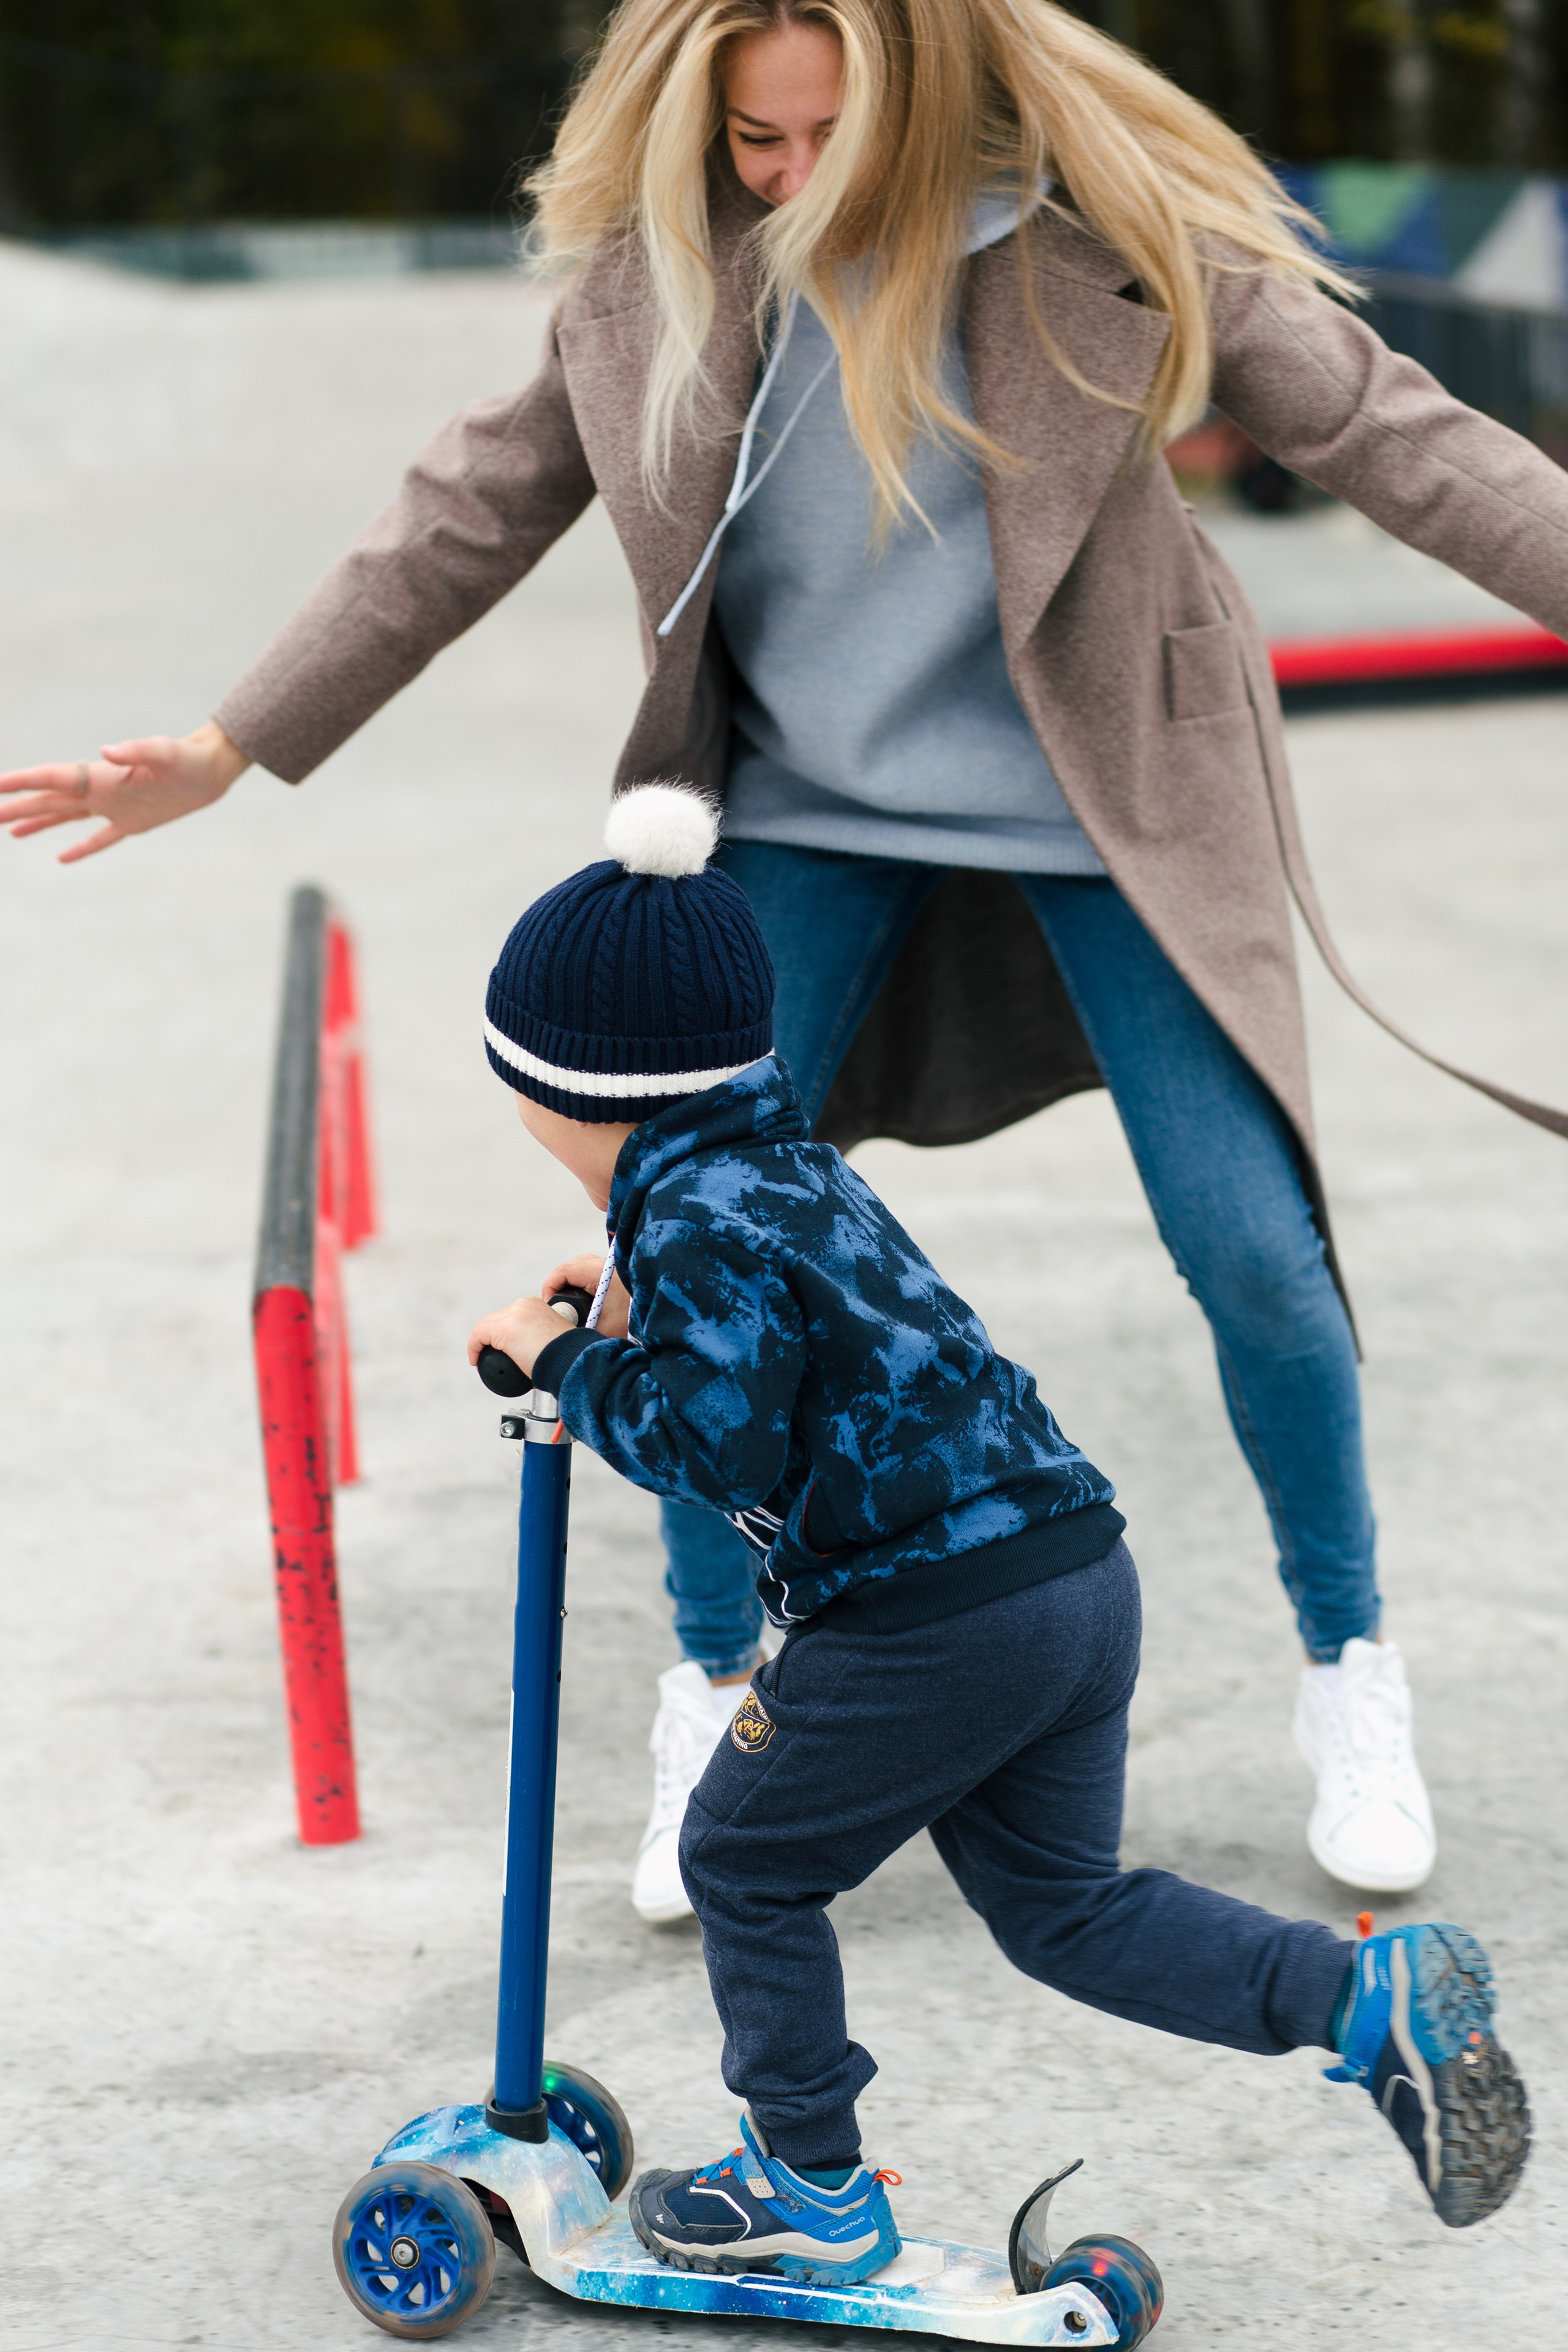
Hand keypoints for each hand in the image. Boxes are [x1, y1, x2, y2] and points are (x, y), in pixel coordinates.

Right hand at [0, 721, 249, 862]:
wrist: (210, 770)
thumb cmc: (187, 758)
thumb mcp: (164, 754)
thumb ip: (136, 751)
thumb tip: (106, 751)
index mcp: (102, 776)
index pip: (53, 778)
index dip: (24, 782)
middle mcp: (102, 790)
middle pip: (51, 800)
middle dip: (20, 807)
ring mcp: (114, 807)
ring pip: (67, 816)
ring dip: (39, 823)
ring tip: (11, 831)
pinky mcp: (132, 823)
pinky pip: (100, 839)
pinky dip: (81, 849)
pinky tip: (61, 858)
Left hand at [468, 1294, 585, 1382]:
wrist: (571, 1360)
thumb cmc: (566, 1356)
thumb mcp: (552, 1339)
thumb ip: (541, 1337)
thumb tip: (531, 1351)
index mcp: (536, 1305)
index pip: (511, 1315)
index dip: (502, 1332)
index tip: (504, 1349)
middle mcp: (523, 1305)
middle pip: (497, 1319)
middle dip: (490, 1336)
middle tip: (490, 1354)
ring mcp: (513, 1315)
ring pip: (486, 1326)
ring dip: (480, 1342)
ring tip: (480, 1358)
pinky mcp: (503, 1328)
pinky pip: (478, 1336)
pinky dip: (474, 1347)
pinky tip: (475, 1360)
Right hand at [543, 1252, 630, 1338]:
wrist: (662, 1312)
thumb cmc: (634, 1320)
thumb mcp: (604, 1329)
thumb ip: (581, 1330)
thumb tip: (560, 1333)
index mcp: (599, 1272)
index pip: (563, 1271)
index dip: (550, 1287)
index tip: (548, 1306)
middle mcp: (604, 1264)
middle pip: (570, 1266)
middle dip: (557, 1285)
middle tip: (555, 1306)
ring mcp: (611, 1267)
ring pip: (580, 1266)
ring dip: (569, 1282)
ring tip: (566, 1303)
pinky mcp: (616, 1272)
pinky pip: (591, 1270)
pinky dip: (582, 1281)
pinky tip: (582, 1298)